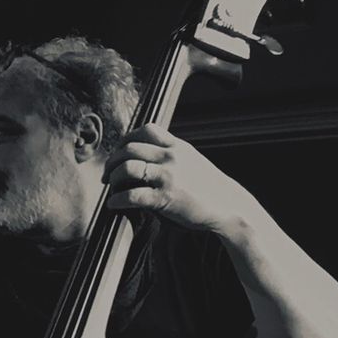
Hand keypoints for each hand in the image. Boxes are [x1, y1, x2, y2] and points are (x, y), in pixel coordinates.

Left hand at [103, 125, 251, 233]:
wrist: (229, 206)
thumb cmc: (208, 187)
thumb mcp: (191, 162)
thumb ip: (170, 156)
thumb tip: (144, 157)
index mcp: (178, 146)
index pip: (146, 130)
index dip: (125, 140)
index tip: (119, 154)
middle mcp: (172, 157)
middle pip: (129, 148)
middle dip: (113, 161)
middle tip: (109, 175)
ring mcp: (169, 176)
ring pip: (127, 167)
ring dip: (113, 178)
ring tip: (112, 188)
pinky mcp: (165, 198)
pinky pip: (132, 195)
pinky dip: (117, 200)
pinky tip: (114, 204)